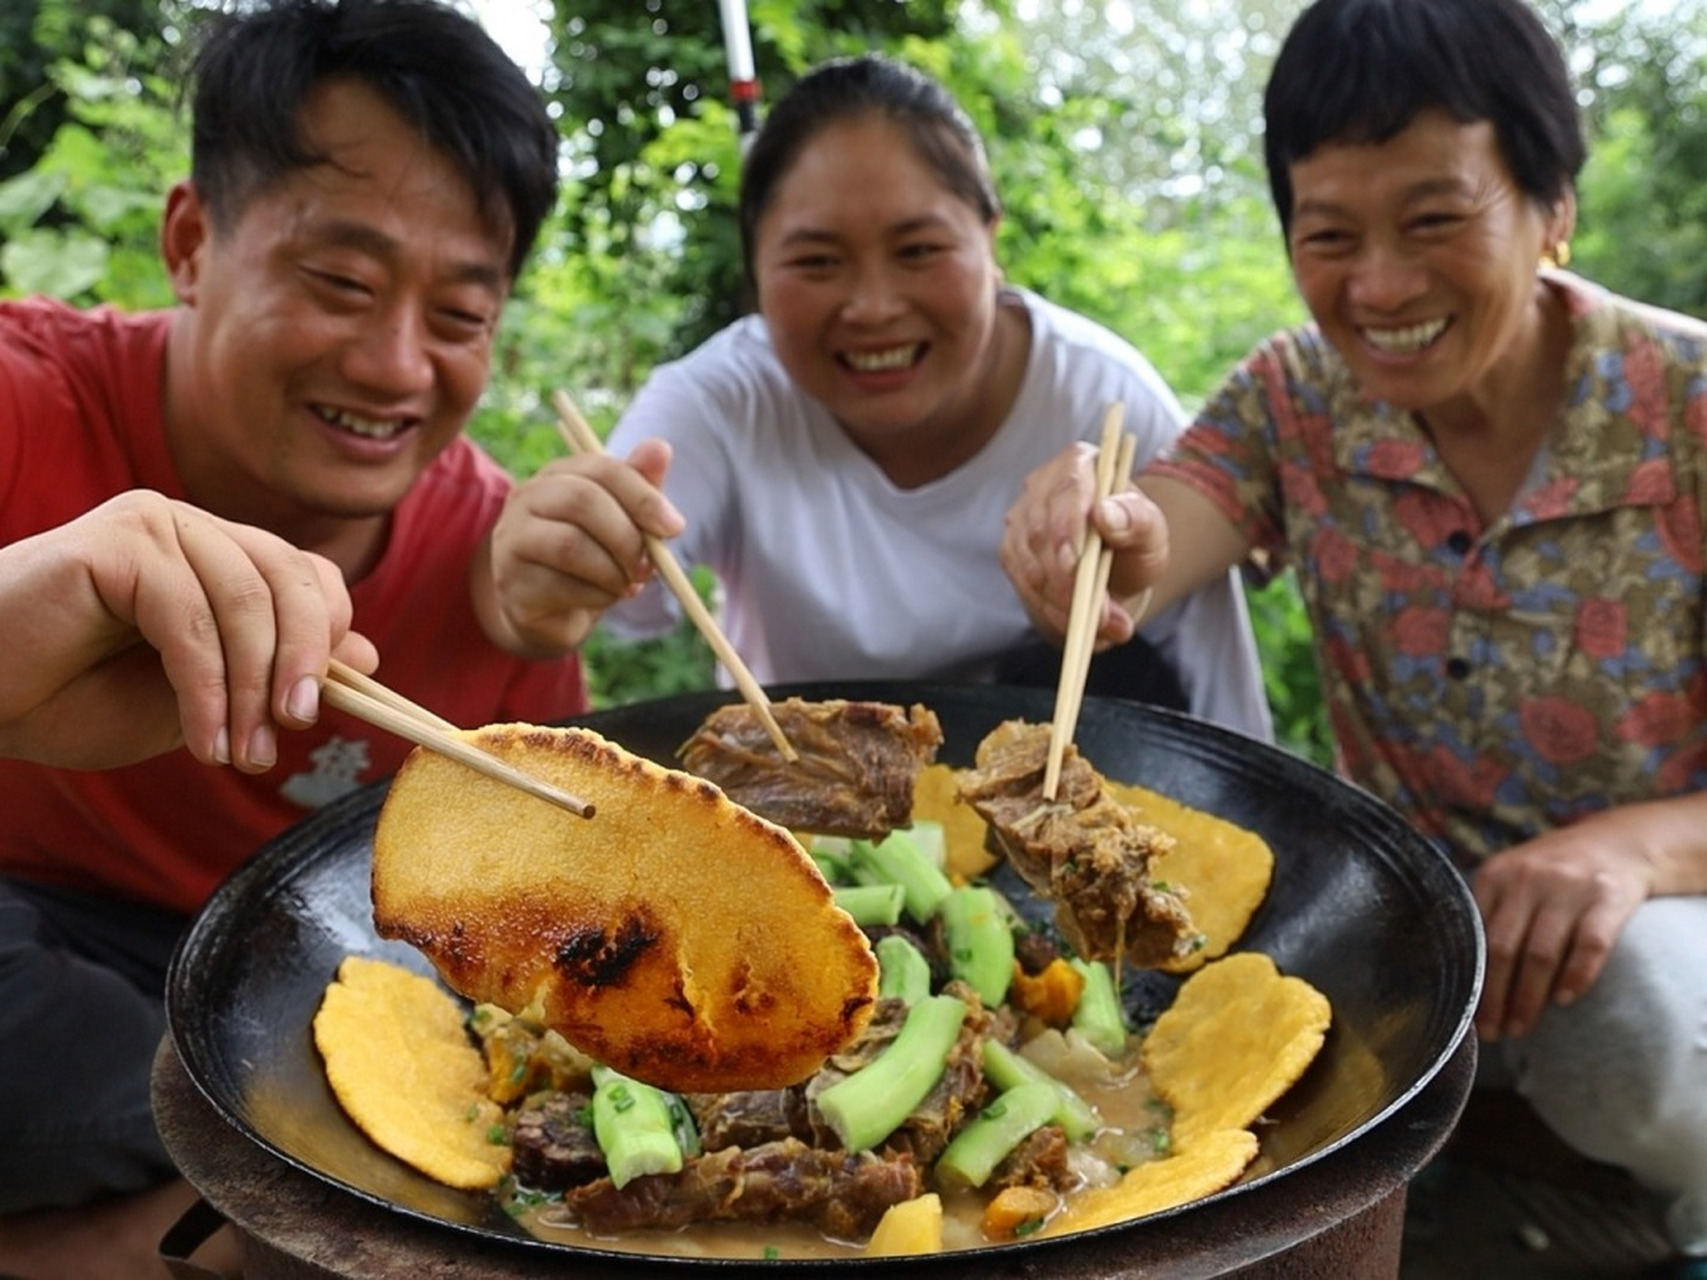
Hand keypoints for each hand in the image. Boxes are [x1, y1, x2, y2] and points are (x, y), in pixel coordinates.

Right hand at [0, 491, 375, 771]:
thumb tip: (369, 656)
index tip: (324, 707)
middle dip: (304, 661)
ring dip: (252, 689)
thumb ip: (274, 672)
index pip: (310, 578)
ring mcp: (154, 524)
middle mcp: (193, 529)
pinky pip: (188, 617)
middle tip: (293, 727)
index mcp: (220, 556)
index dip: (329, 637)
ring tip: (241, 754)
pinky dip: (207, 688)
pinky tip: (202, 739)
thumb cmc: (72, 696)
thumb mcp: (199, 697)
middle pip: (292, 581)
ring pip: (246, 602)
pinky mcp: (115, 542)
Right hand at [484, 438, 684, 655]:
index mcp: (558, 475)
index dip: (643, 496)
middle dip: (627, 537)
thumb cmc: (594, 557)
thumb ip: (639, 487)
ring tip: (628, 584)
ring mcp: (512, 540)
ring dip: (613, 571)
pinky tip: (606, 597)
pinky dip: (598, 596)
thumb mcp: (622, 521)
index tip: (675, 527)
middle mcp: (526, 499)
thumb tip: (660, 447)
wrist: (554, 610)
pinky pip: (561, 586)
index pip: (602, 468)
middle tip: (648, 566)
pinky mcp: (511, 582)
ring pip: (570, 545)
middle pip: (582, 501)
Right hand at [999, 443, 1168, 648]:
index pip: (1067, 490)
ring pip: (1029, 565)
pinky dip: (1050, 611)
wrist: (1116, 569)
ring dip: (1063, 603)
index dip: (1066, 528)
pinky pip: (1024, 585)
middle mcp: (1042, 485)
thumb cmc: (1135, 543)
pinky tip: (1077, 625)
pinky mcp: (1012, 551)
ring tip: (1104, 628)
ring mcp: (1021, 518)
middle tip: (1104, 617)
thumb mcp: (1152, 533)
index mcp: (1080, 464)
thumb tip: (1104, 514)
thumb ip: (1137, 520)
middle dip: (1069, 582)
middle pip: (1041, 532)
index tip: (1075, 564)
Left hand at [1471, 811, 1656, 1039]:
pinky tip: (1564, 1001)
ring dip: (1529, 998)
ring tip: (1520, 1027)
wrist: (1618, 843)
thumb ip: (1489, 913)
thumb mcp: (1512, 879)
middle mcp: (1528, 879)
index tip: (1464, 1013)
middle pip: (1503, 949)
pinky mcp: (1608, 898)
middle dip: (1494, 997)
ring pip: (1541, 953)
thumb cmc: (1552, 874)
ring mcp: (1569, 888)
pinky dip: (1576, 976)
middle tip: (1491, 1032)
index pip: (1474, 935)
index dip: (1469, 978)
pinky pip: (1590, 944)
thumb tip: (1457, 972)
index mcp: (1495, 875)